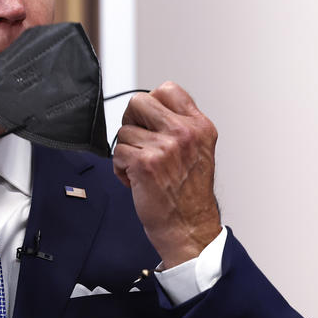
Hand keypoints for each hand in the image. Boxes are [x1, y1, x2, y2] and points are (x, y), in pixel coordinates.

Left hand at [112, 81, 221, 267]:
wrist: (189, 228)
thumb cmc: (189, 194)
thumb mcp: (199, 150)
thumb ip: (180, 126)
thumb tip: (150, 108)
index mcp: (199, 126)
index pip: (167, 89)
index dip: (151, 104)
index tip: (150, 121)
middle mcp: (184, 133)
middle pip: (138, 101)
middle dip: (132, 121)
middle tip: (139, 142)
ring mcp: (165, 147)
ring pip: (124, 130)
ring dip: (127, 150)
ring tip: (143, 169)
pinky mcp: (145, 163)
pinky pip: (117, 152)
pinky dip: (121, 168)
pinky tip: (136, 180)